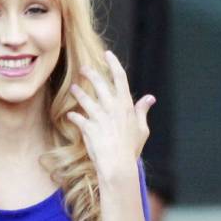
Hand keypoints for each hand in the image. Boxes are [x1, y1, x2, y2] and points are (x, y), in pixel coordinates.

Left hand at [67, 51, 155, 180]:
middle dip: (90, 74)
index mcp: (126, 105)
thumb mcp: (141, 129)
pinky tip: (70, 115)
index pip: (120, 78)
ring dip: (78, 92)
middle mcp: (112, 107)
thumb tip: (150, 98)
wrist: (118, 165)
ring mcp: (99, 117)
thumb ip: (142, 111)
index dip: (114, 64)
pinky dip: (74, 116)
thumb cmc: (131, 148)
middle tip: (83, 69)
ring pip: (85, 98)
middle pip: (100, 83)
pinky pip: (78, 118)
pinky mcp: (88, 127)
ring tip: (73, 88)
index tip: (107, 54)